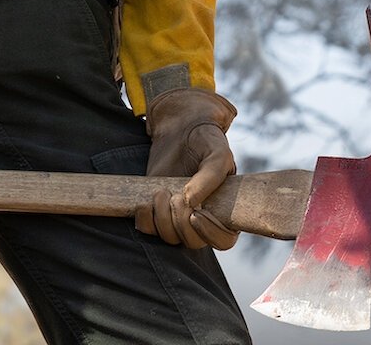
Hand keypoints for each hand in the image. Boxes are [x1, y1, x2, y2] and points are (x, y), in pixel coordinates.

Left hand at [134, 87, 239, 250]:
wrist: (181, 129)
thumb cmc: (206, 142)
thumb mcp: (217, 155)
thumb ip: (211, 177)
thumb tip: (192, 202)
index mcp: (225, 211)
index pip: (223, 240)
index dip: (209, 234)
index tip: (195, 214)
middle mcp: (203, 218)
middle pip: (193, 242)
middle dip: (180, 222)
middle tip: (176, 195)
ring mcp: (178, 216)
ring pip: (170, 238)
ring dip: (162, 219)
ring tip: (161, 192)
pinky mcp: (157, 210)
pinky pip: (149, 229)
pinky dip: (145, 220)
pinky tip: (145, 203)